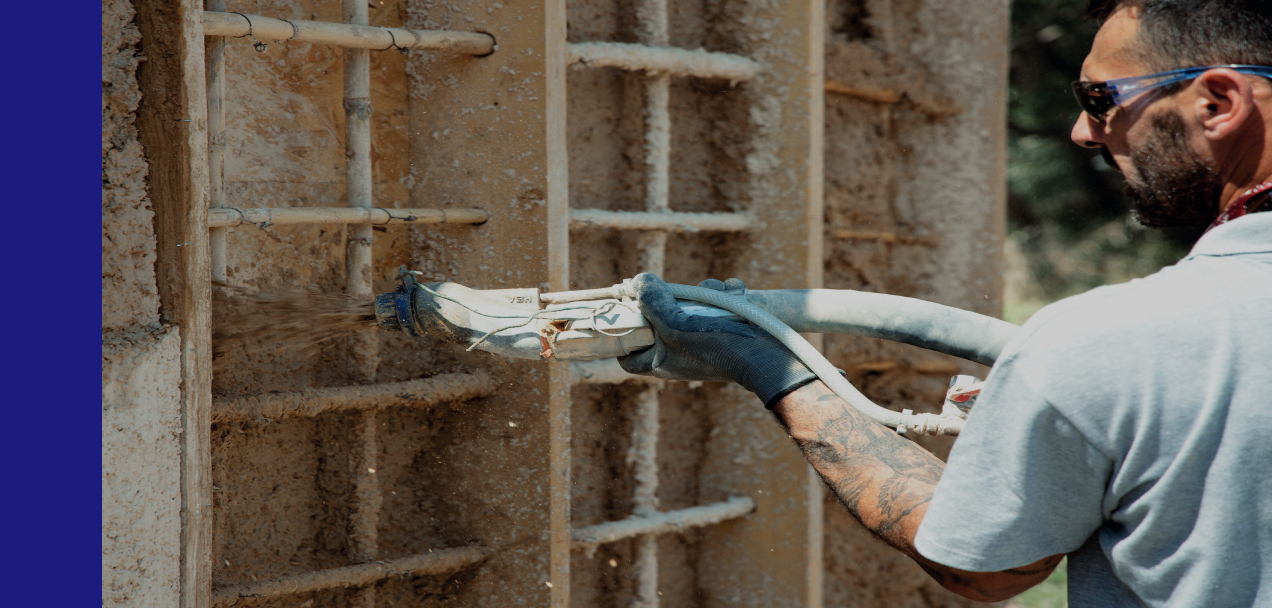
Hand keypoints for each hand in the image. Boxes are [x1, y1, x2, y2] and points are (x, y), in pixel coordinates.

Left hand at [617, 273, 818, 407]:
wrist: (765, 356)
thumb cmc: (717, 347)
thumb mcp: (676, 324)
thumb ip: (652, 302)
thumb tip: (638, 282)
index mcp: (661, 361)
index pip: (629, 355)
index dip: (623, 335)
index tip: (626, 312)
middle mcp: (678, 352)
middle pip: (660, 317)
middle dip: (672, 298)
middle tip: (676, 291)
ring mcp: (700, 340)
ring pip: (690, 305)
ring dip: (704, 291)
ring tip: (718, 291)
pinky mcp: (721, 329)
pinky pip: (714, 304)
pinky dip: (723, 295)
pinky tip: (733, 291)